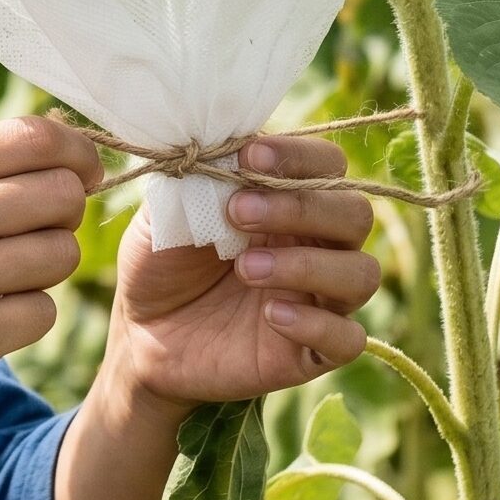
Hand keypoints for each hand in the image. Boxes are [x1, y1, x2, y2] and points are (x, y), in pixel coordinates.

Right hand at [0, 113, 104, 443]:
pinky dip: (25, 319)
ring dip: (44, 270)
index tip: (83, 173)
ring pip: (62, 254)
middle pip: (62, 194)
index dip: (77, 154)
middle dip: (62, 216)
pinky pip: (44, 313)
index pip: (35, 137)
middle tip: (31, 236)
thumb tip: (59, 151)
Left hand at [106, 134, 382, 417]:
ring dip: (307, 265)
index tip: (250, 158)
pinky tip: (271, 316)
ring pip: (361, 274)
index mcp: (287, 202)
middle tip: (238, 212)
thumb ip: (198, 180)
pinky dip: (316, 324)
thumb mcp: (167, 214)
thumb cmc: (160, 263)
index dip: (298, 156)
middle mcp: (316, 245)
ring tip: (245, 269)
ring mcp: (319, 299)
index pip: (327, 164)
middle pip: (355, 213)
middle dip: (301, 207)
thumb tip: (228, 148)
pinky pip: (348, 338)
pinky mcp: (312, 351)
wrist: (139, 334)